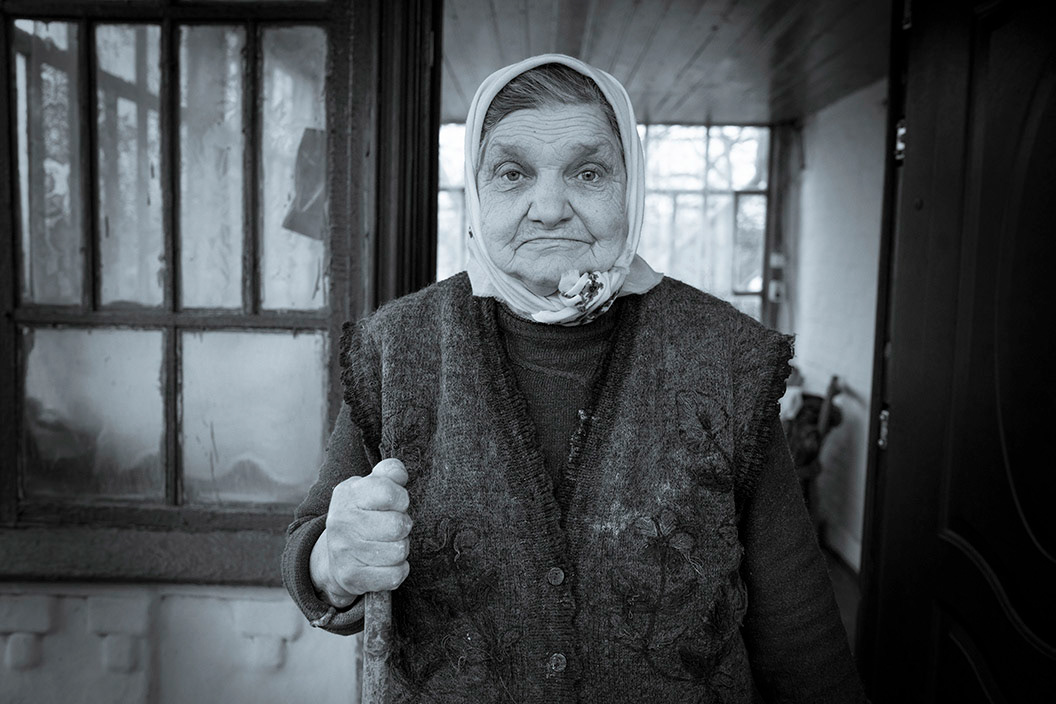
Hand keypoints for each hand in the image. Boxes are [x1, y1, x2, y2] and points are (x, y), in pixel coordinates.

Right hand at [310, 458, 411, 606]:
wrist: (331, 557)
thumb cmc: (361, 516)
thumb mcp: (369, 488)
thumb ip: (388, 473)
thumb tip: (400, 474)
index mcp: (348, 494)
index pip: (388, 492)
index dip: (401, 499)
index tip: (396, 504)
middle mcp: (342, 521)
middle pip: (398, 525)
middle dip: (403, 526)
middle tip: (392, 527)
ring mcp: (344, 550)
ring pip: (399, 551)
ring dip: (401, 548)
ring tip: (388, 544)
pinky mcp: (352, 577)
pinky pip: (395, 575)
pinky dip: (398, 570)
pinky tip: (387, 563)